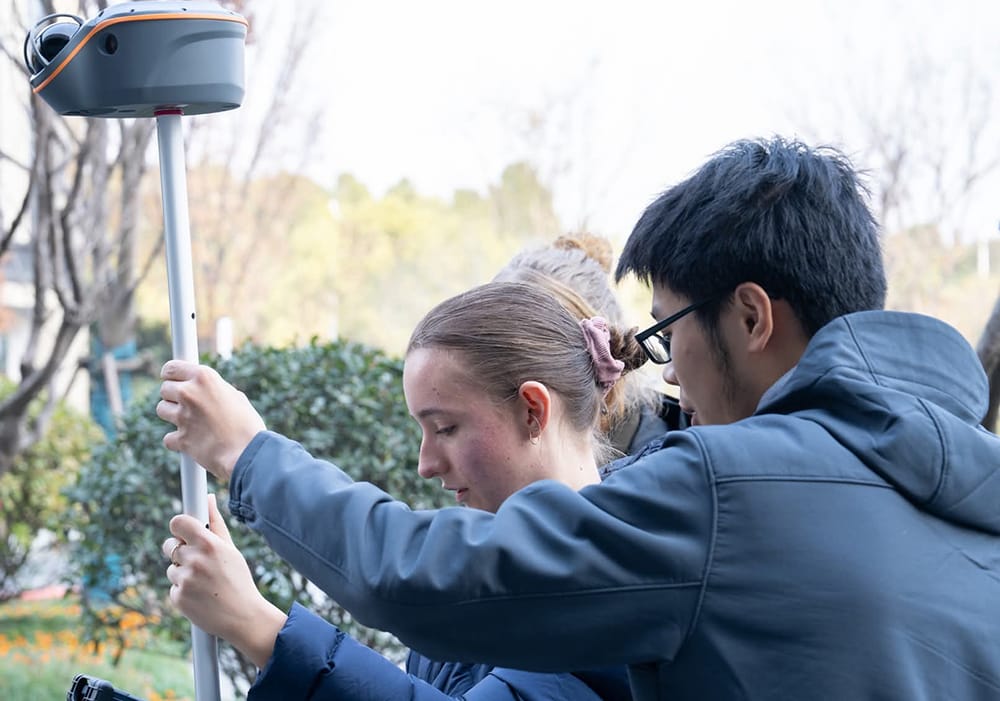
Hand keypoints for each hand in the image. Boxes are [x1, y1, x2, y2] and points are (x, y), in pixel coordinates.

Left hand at [157, 360, 265, 481]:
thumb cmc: (248, 425)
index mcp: (204, 378)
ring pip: (162, 409)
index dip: (171, 376)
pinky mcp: (180, 438)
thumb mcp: (236, 397)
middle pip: (165, 388)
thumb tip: (208, 391)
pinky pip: (169, 437)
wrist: (249, 453)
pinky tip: (193, 442)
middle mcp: (190, 393)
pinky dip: (178, 441)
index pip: (171, 368)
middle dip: (174, 397)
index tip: (173, 381)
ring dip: (172, 416)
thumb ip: (216, 390)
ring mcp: (183, 416)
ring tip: (192, 422)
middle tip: (188, 405)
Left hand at [162, 495, 285, 668]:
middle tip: (197, 560)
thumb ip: (215, 523)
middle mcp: (195, 560)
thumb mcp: (231, 549)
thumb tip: (208, 498)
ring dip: (183, 573)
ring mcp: (185, 580)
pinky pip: (173, 587)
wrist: (243, 617)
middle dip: (179, 550)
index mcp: (209, 544)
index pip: (177, 523)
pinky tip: (200, 596)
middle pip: (169, 545)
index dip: (178, 526)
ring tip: (204, 583)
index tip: (182, 531)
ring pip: (171, 568)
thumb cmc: (238, 579)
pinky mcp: (178, 598)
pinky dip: (183, 591)